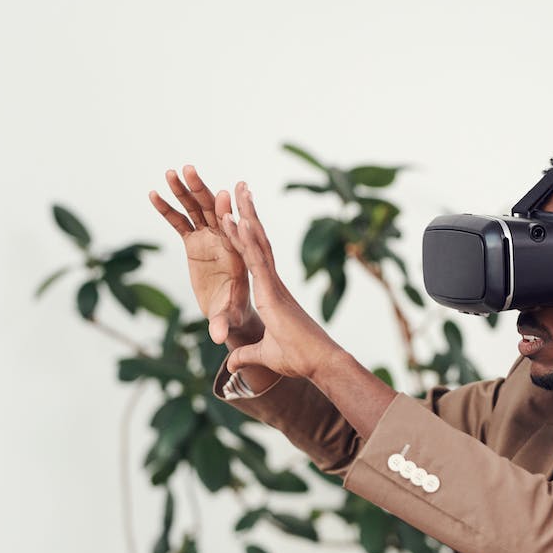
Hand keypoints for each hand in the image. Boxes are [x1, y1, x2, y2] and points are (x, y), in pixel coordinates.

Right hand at [150, 166, 260, 345]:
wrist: (231, 312)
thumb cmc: (235, 314)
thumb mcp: (229, 317)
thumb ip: (222, 323)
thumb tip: (217, 337)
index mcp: (239, 254)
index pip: (236, 231)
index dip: (229, 215)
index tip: (223, 196)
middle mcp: (225, 241)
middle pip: (214, 211)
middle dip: (202, 191)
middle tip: (191, 170)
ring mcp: (209, 239)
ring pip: (197, 210)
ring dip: (184, 190)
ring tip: (171, 171)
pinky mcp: (194, 242)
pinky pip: (180, 222)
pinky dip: (168, 208)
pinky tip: (154, 193)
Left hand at [219, 182, 342, 379]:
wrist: (319, 363)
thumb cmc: (299, 359)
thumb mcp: (264, 356)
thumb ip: (247, 355)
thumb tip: (233, 364)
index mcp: (271, 293)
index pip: (254, 258)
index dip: (246, 236)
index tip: (238, 215)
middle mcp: (273, 283)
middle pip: (258, 241)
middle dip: (248, 214)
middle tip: (240, 189)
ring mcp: (273, 285)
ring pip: (257, 244)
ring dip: (246, 216)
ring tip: (237, 192)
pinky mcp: (273, 292)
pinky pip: (257, 261)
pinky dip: (247, 240)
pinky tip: (238, 220)